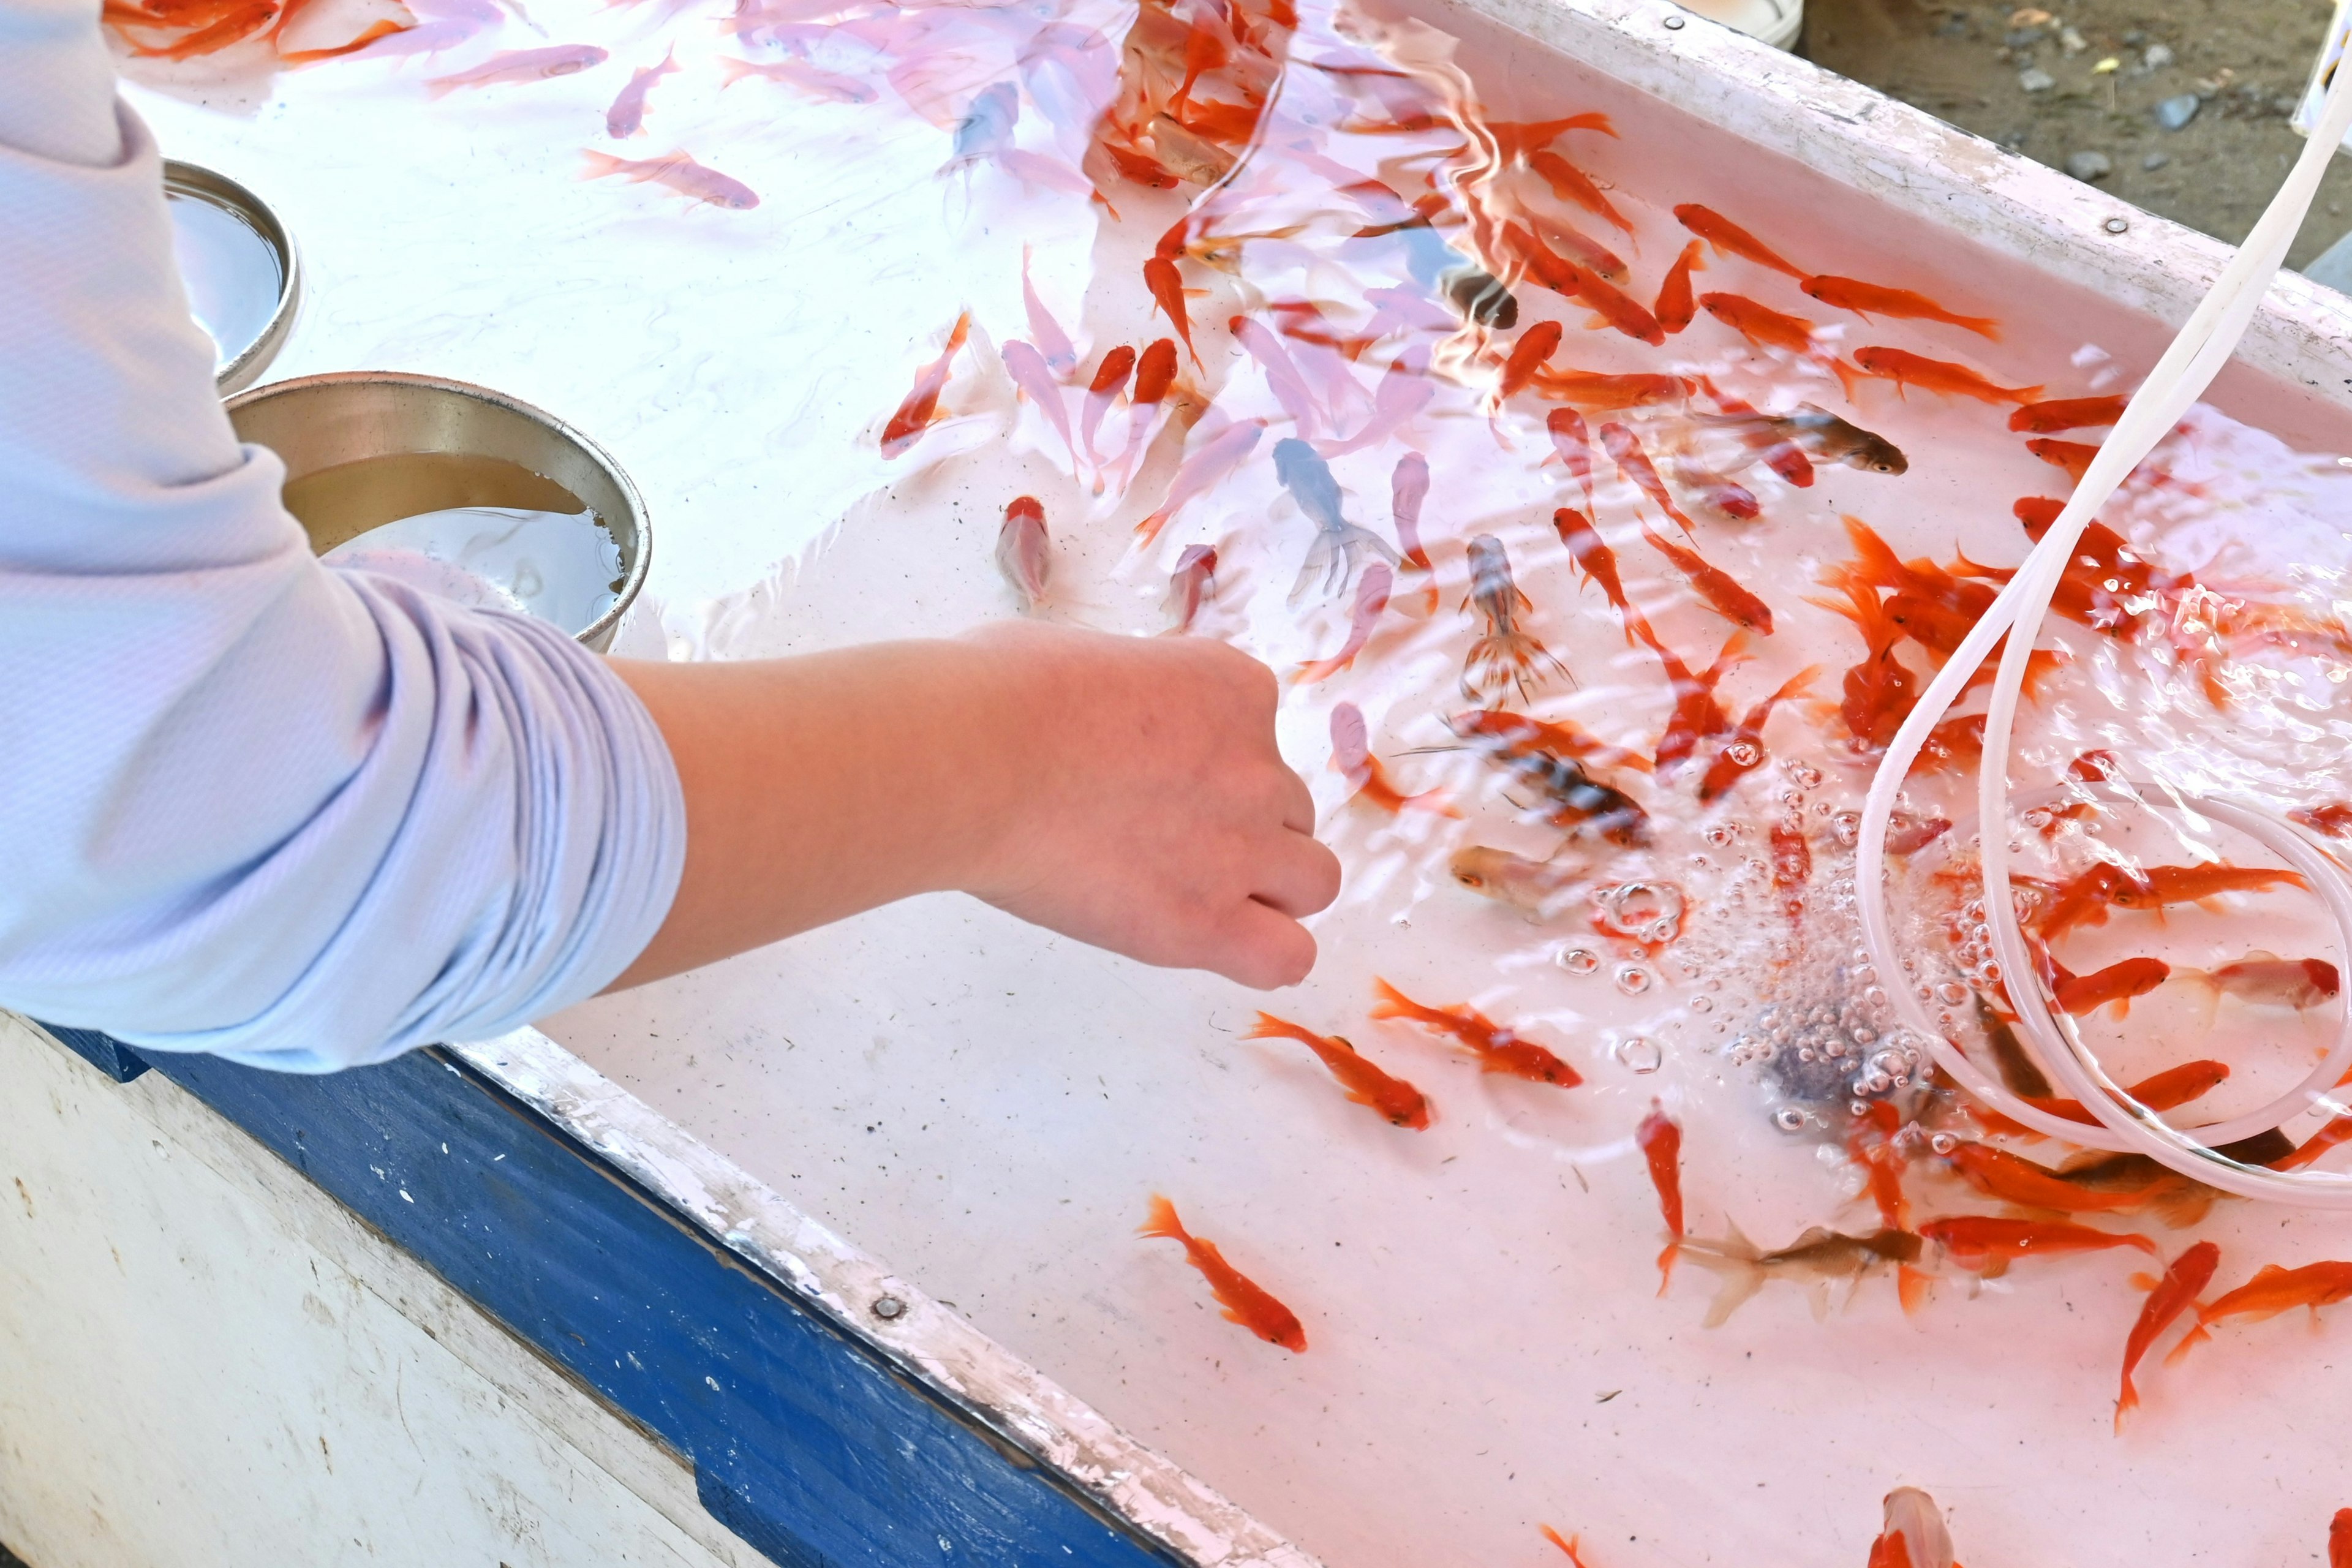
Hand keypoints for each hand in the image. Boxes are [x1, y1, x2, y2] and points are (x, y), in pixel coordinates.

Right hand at [953, 622, 1339, 987]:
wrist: (975, 760)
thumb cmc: (996, 697)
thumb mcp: (1087, 657)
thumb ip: (1129, 693)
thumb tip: (1099, 714)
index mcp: (1230, 688)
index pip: (1258, 734)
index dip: (1208, 761)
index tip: (1149, 774)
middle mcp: (1255, 764)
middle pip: (1289, 811)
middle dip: (1241, 827)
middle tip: (1164, 840)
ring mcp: (1241, 845)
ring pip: (1312, 881)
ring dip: (1267, 889)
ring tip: (1193, 895)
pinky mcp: (1209, 920)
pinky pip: (1287, 956)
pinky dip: (1265, 954)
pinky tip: (1218, 944)